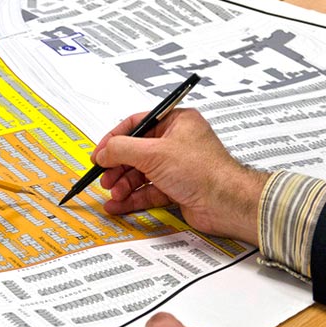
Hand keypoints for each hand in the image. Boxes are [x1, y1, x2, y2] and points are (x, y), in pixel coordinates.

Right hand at [92, 107, 267, 243]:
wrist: (225, 203)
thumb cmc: (203, 171)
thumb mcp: (153, 153)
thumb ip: (122, 149)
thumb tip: (104, 150)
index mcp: (177, 122)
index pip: (137, 124)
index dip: (115, 139)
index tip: (99, 153)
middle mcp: (177, 142)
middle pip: (136, 152)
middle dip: (118, 167)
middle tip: (104, 177)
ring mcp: (177, 166)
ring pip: (141, 173)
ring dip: (123, 184)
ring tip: (114, 194)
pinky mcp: (177, 188)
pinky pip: (148, 191)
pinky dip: (133, 198)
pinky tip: (119, 205)